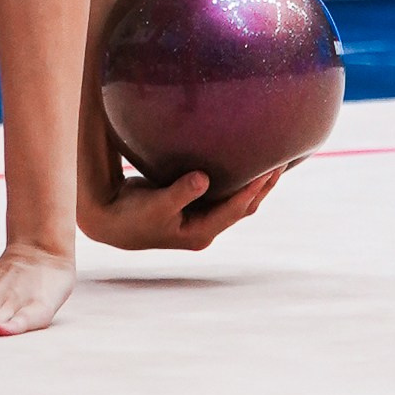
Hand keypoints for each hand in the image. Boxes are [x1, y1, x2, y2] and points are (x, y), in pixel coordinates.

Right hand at [78, 163, 280, 252]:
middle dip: (263, 187)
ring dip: (254, 184)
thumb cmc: (133, 216)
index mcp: (200, 232)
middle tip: (282, 161)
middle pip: (244, 207)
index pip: (236, 209)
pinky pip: (222, 193)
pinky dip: (236, 179)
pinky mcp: (193, 207)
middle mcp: (205, 228)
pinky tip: (240, 162)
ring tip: (271, 161)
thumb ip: (179, 192)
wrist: (112, 222)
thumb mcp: (155, 204)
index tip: (270, 168)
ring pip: (236, 201)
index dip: (254, 189)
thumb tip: (204, 178)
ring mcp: (200, 218)